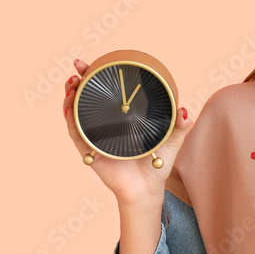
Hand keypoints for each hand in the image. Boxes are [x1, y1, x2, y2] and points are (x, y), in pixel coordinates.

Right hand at [63, 58, 191, 206]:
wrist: (148, 189)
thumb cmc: (157, 165)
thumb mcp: (172, 141)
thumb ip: (179, 125)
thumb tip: (185, 110)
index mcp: (121, 119)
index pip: (105, 94)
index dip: (96, 77)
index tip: (90, 63)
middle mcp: (104, 126)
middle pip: (85, 100)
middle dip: (77, 83)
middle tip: (77, 69)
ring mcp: (95, 138)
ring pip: (75, 114)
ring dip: (70, 98)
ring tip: (72, 85)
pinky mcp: (90, 152)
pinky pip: (76, 134)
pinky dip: (71, 120)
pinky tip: (69, 108)